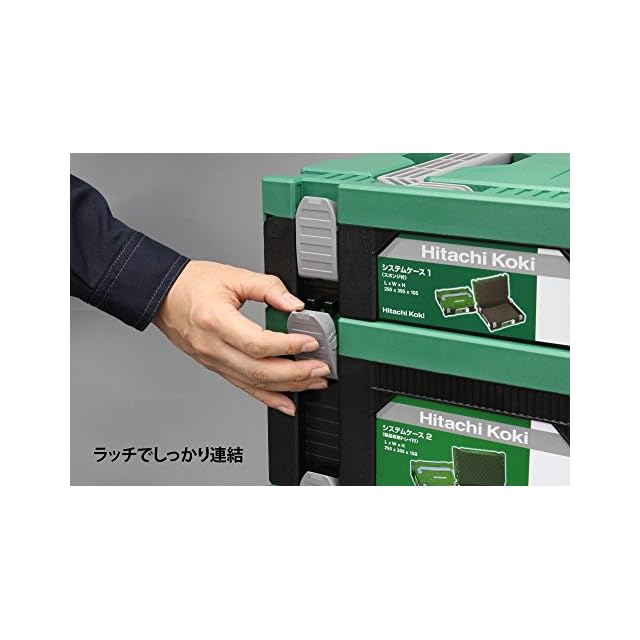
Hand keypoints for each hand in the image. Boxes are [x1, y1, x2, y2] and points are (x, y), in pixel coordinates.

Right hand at [153, 261, 329, 415]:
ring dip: (288, 387)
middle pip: (260, 370)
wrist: (163, 296)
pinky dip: (269, 398)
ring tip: (313, 382)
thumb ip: (268, 287)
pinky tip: (288, 403)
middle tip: (320, 368)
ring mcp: (214, 361)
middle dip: (296, 374)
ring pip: (255, 383)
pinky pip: (244, 387)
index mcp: (216, 322)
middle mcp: (214, 347)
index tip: (310, 342)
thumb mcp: (233, 276)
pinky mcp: (217, 367)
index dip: (289, 346)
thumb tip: (294, 304)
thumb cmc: (191, 285)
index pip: (258, 343)